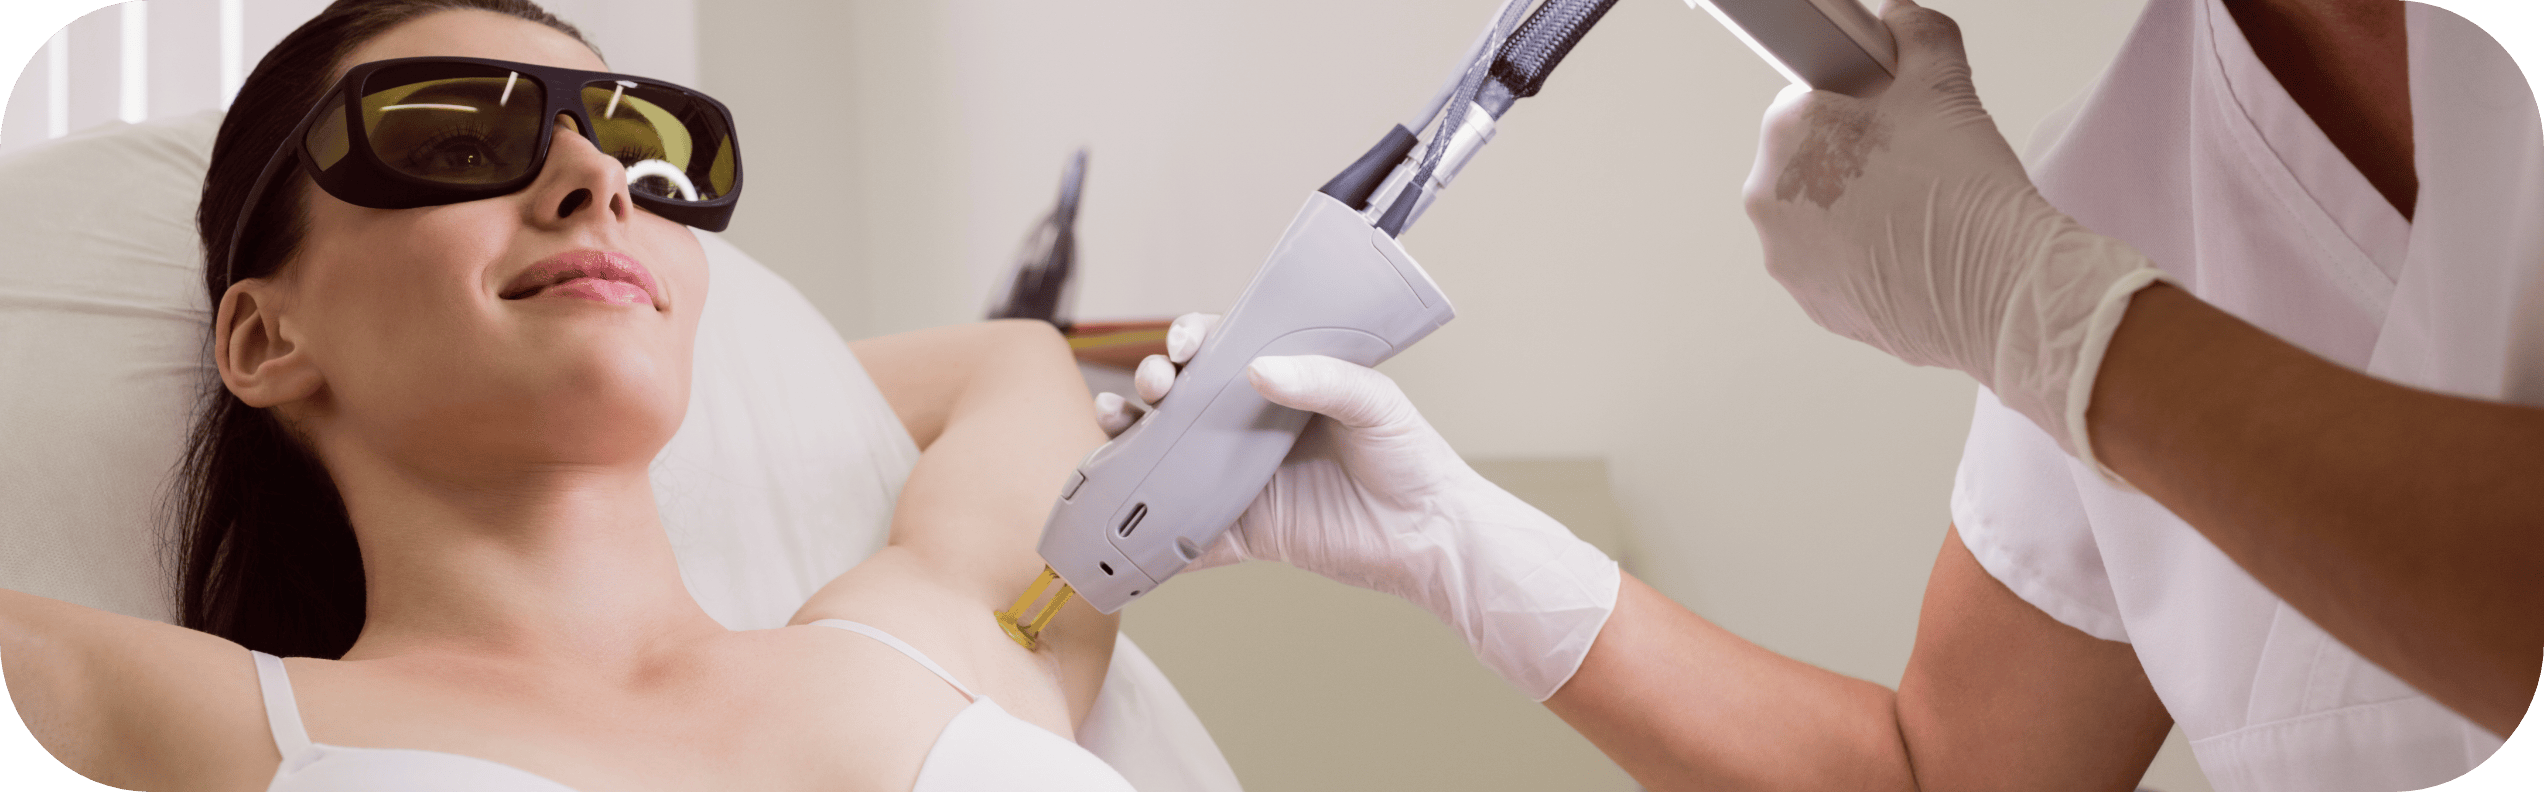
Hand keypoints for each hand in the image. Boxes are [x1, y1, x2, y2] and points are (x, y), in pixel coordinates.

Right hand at [1124, 313, 1618, 700]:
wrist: (1429, 536)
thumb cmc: (1410, 457)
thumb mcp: (1375, 403)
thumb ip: (1322, 379)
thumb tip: (1259, 369)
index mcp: (1280, 384)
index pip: (1221, 349)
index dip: (1191, 338)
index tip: (1184, 344)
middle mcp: (1250, 427)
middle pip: (1181, 397)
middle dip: (1154, 381)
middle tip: (1157, 386)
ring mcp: (1239, 479)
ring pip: (1166, 456)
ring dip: (1128, 438)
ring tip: (1112, 424)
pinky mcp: (1240, 532)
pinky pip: (1182, 532)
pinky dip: (1148, 527)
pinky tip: (1119, 511)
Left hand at [1743, 0, 2168, 474]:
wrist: (1998, 284)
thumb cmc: (1962, 189)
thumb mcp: (1942, 81)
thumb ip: (1915, 34)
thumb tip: (1902, 20)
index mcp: (1784, 136)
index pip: (1807, 97)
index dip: (1855, 102)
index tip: (1885, 115)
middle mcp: (1768, 202)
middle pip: (1810, 160)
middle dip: (1853, 157)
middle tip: (1913, 162)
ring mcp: (1788, 259)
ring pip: (1819, 215)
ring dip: (1855, 208)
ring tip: (1916, 208)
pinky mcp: (1815, 304)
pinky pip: (1834, 264)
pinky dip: (1864, 255)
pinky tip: (1911, 249)